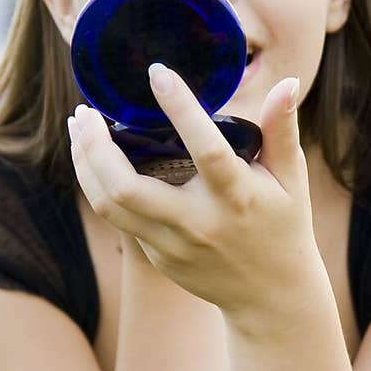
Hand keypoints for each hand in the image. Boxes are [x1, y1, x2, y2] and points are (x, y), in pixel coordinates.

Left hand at [67, 63, 321, 322]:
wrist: (271, 297)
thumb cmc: (283, 225)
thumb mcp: (291, 179)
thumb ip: (283, 130)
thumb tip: (288, 83)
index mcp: (237, 197)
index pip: (207, 150)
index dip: (181, 109)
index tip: (158, 73)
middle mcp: (199, 224)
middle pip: (126, 188)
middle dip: (96, 146)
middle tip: (85, 111)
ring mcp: (173, 245)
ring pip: (108, 206)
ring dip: (84, 164)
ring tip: (79, 128)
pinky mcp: (158, 257)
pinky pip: (118, 218)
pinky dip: (97, 184)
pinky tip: (93, 158)